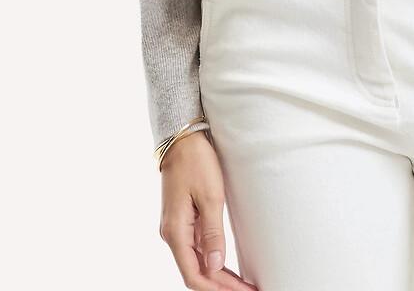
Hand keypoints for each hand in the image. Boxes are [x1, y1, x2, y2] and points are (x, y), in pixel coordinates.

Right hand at [159, 130, 256, 288]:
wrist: (182, 138)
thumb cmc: (196, 162)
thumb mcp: (210, 196)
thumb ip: (212, 233)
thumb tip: (216, 267)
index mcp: (175, 232)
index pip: (194, 275)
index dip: (217, 289)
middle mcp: (172, 234)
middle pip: (196, 272)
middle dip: (221, 287)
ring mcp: (176, 228)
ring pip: (197, 263)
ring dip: (218, 276)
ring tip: (241, 285)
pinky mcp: (183, 220)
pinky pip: (197, 249)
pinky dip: (212, 261)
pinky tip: (226, 268)